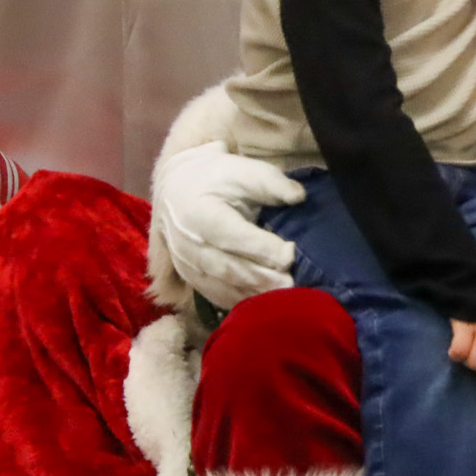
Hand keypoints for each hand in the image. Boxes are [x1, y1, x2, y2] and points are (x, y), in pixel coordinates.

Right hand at [153, 141, 304, 307]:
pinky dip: (241, 301)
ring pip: (222, 286)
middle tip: (292, 285)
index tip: (290, 254)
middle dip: (262, 278)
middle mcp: (188, 243)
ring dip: (253, 294)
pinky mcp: (190, 278)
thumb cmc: (216, 179)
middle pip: (227, 267)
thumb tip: (298, 196)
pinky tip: (264, 304)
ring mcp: (186, 264)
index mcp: (199, 213)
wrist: (176, 191)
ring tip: (284, 299)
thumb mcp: (242, 171)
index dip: (261, 248)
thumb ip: (270, 182)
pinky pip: (216, 295)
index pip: (231, 235)